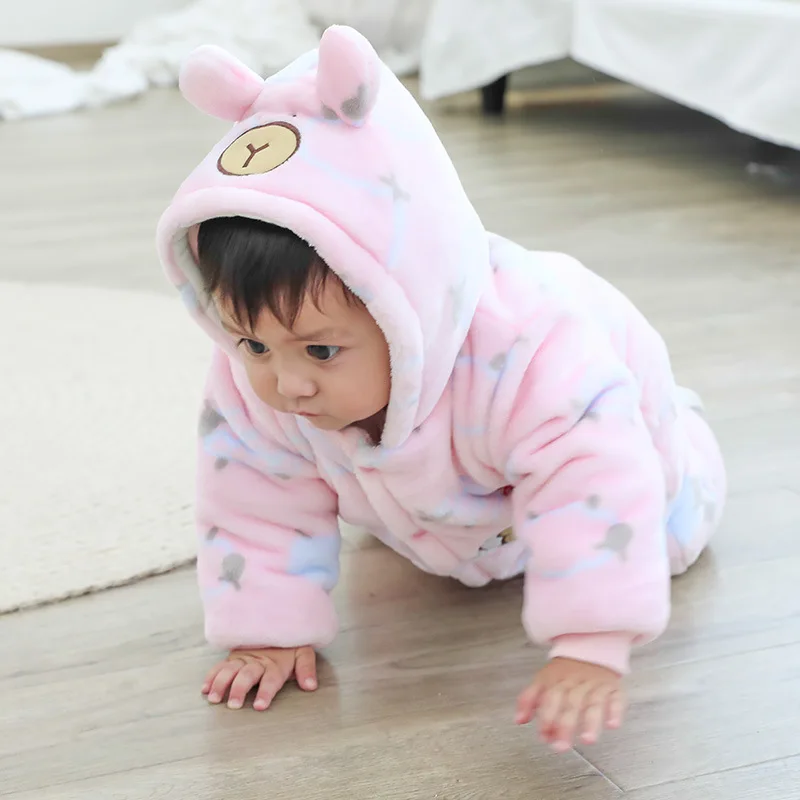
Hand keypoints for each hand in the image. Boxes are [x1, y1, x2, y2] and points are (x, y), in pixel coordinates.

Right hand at [201, 646, 316, 710]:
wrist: (277, 623)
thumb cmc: (290, 645)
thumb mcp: (303, 652)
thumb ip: (306, 668)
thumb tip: (311, 686)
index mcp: (275, 664)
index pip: (271, 680)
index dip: (266, 692)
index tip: (259, 706)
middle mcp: (257, 662)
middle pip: (247, 676)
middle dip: (239, 690)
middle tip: (233, 705)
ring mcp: (243, 658)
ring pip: (230, 670)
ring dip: (221, 684)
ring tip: (214, 698)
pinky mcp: (233, 657)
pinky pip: (220, 666)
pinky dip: (212, 676)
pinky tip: (205, 689)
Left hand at [516, 657, 625, 751]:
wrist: (590, 648)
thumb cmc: (564, 672)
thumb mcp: (543, 680)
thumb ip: (528, 699)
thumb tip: (519, 720)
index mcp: (556, 681)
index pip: (550, 698)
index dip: (546, 717)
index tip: (544, 736)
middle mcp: (576, 684)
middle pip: (570, 703)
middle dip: (565, 725)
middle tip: (561, 746)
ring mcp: (596, 686)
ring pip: (593, 703)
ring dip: (590, 722)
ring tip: (588, 740)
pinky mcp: (614, 688)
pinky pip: (616, 699)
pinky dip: (615, 711)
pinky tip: (613, 725)